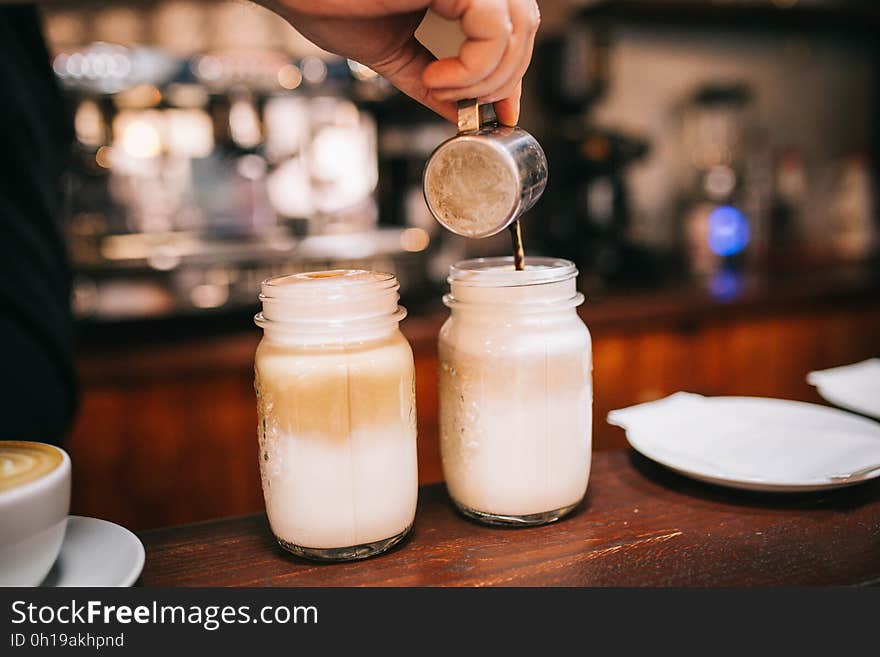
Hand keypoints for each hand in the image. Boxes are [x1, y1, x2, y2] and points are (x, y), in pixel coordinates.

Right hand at [262, 0, 540, 125]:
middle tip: (465, 107)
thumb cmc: (325, 2)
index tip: (502, 114)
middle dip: (502, 79)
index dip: (513, 72)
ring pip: (518, 27)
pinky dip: (474, 65)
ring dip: (486, 77)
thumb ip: (431, 80)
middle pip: (524, 27)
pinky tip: (439, 77)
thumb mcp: (392, 53)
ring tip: (443, 89)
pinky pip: (493, 27)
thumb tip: (460, 115)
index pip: (510, 27)